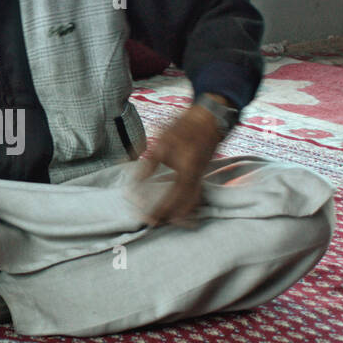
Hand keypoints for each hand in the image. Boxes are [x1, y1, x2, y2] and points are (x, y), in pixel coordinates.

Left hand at [131, 98, 225, 225]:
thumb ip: (148, 163)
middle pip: (184, 205)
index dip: (160, 209)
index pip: (172, 196)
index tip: (149, 219)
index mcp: (186, 168)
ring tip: (166, 221)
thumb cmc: (182, 126)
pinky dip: (189, 206)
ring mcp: (201, 176)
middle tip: (155, 224)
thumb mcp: (161, 141)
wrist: (208, 118)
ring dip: (180, 214)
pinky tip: (180, 212)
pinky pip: (197, 195)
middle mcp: (196, 176)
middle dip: (169, 216)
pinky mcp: (202, 174)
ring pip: (193, 202)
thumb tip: (134, 180)